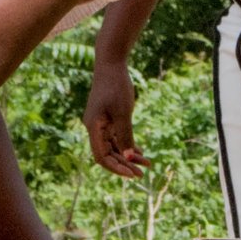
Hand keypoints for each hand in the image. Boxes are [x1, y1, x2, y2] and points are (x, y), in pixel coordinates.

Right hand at [86, 62, 144, 178]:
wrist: (112, 65)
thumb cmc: (116, 87)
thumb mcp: (124, 112)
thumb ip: (125, 135)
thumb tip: (128, 157)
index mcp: (93, 127)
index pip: (101, 156)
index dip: (116, 167)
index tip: (132, 174)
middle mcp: (94, 128)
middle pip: (108, 154)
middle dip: (125, 164)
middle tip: (142, 173)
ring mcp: (100, 124)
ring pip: (114, 146)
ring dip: (128, 156)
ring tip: (147, 164)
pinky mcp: (107, 119)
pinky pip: (116, 137)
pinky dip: (127, 145)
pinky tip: (140, 152)